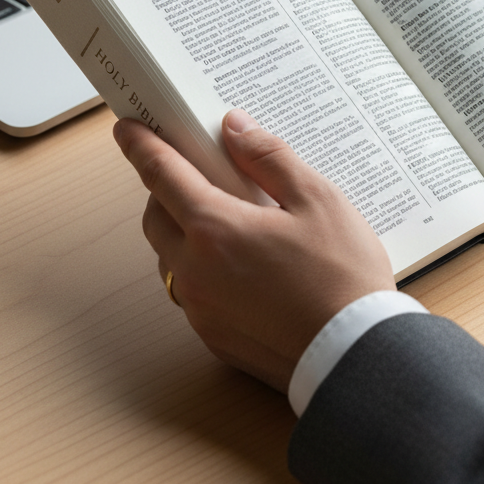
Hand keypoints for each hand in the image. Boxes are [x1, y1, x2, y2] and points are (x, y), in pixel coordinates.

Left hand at [114, 109, 394, 392]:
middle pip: (156, 218)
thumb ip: (269, 159)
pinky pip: (193, 293)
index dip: (142, 146)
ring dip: (183, 233)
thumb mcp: (317, 200)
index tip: (129, 129)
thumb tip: (235, 128)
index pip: (162, 175)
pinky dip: (202, 270)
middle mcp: (195, 271)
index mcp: (215, 229)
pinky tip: (240, 266)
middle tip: (190, 172)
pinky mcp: (214, 338)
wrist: (355, 355)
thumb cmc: (343, 276)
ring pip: (171, 259)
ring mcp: (201, 309)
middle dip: (163, 189)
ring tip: (224, 220)